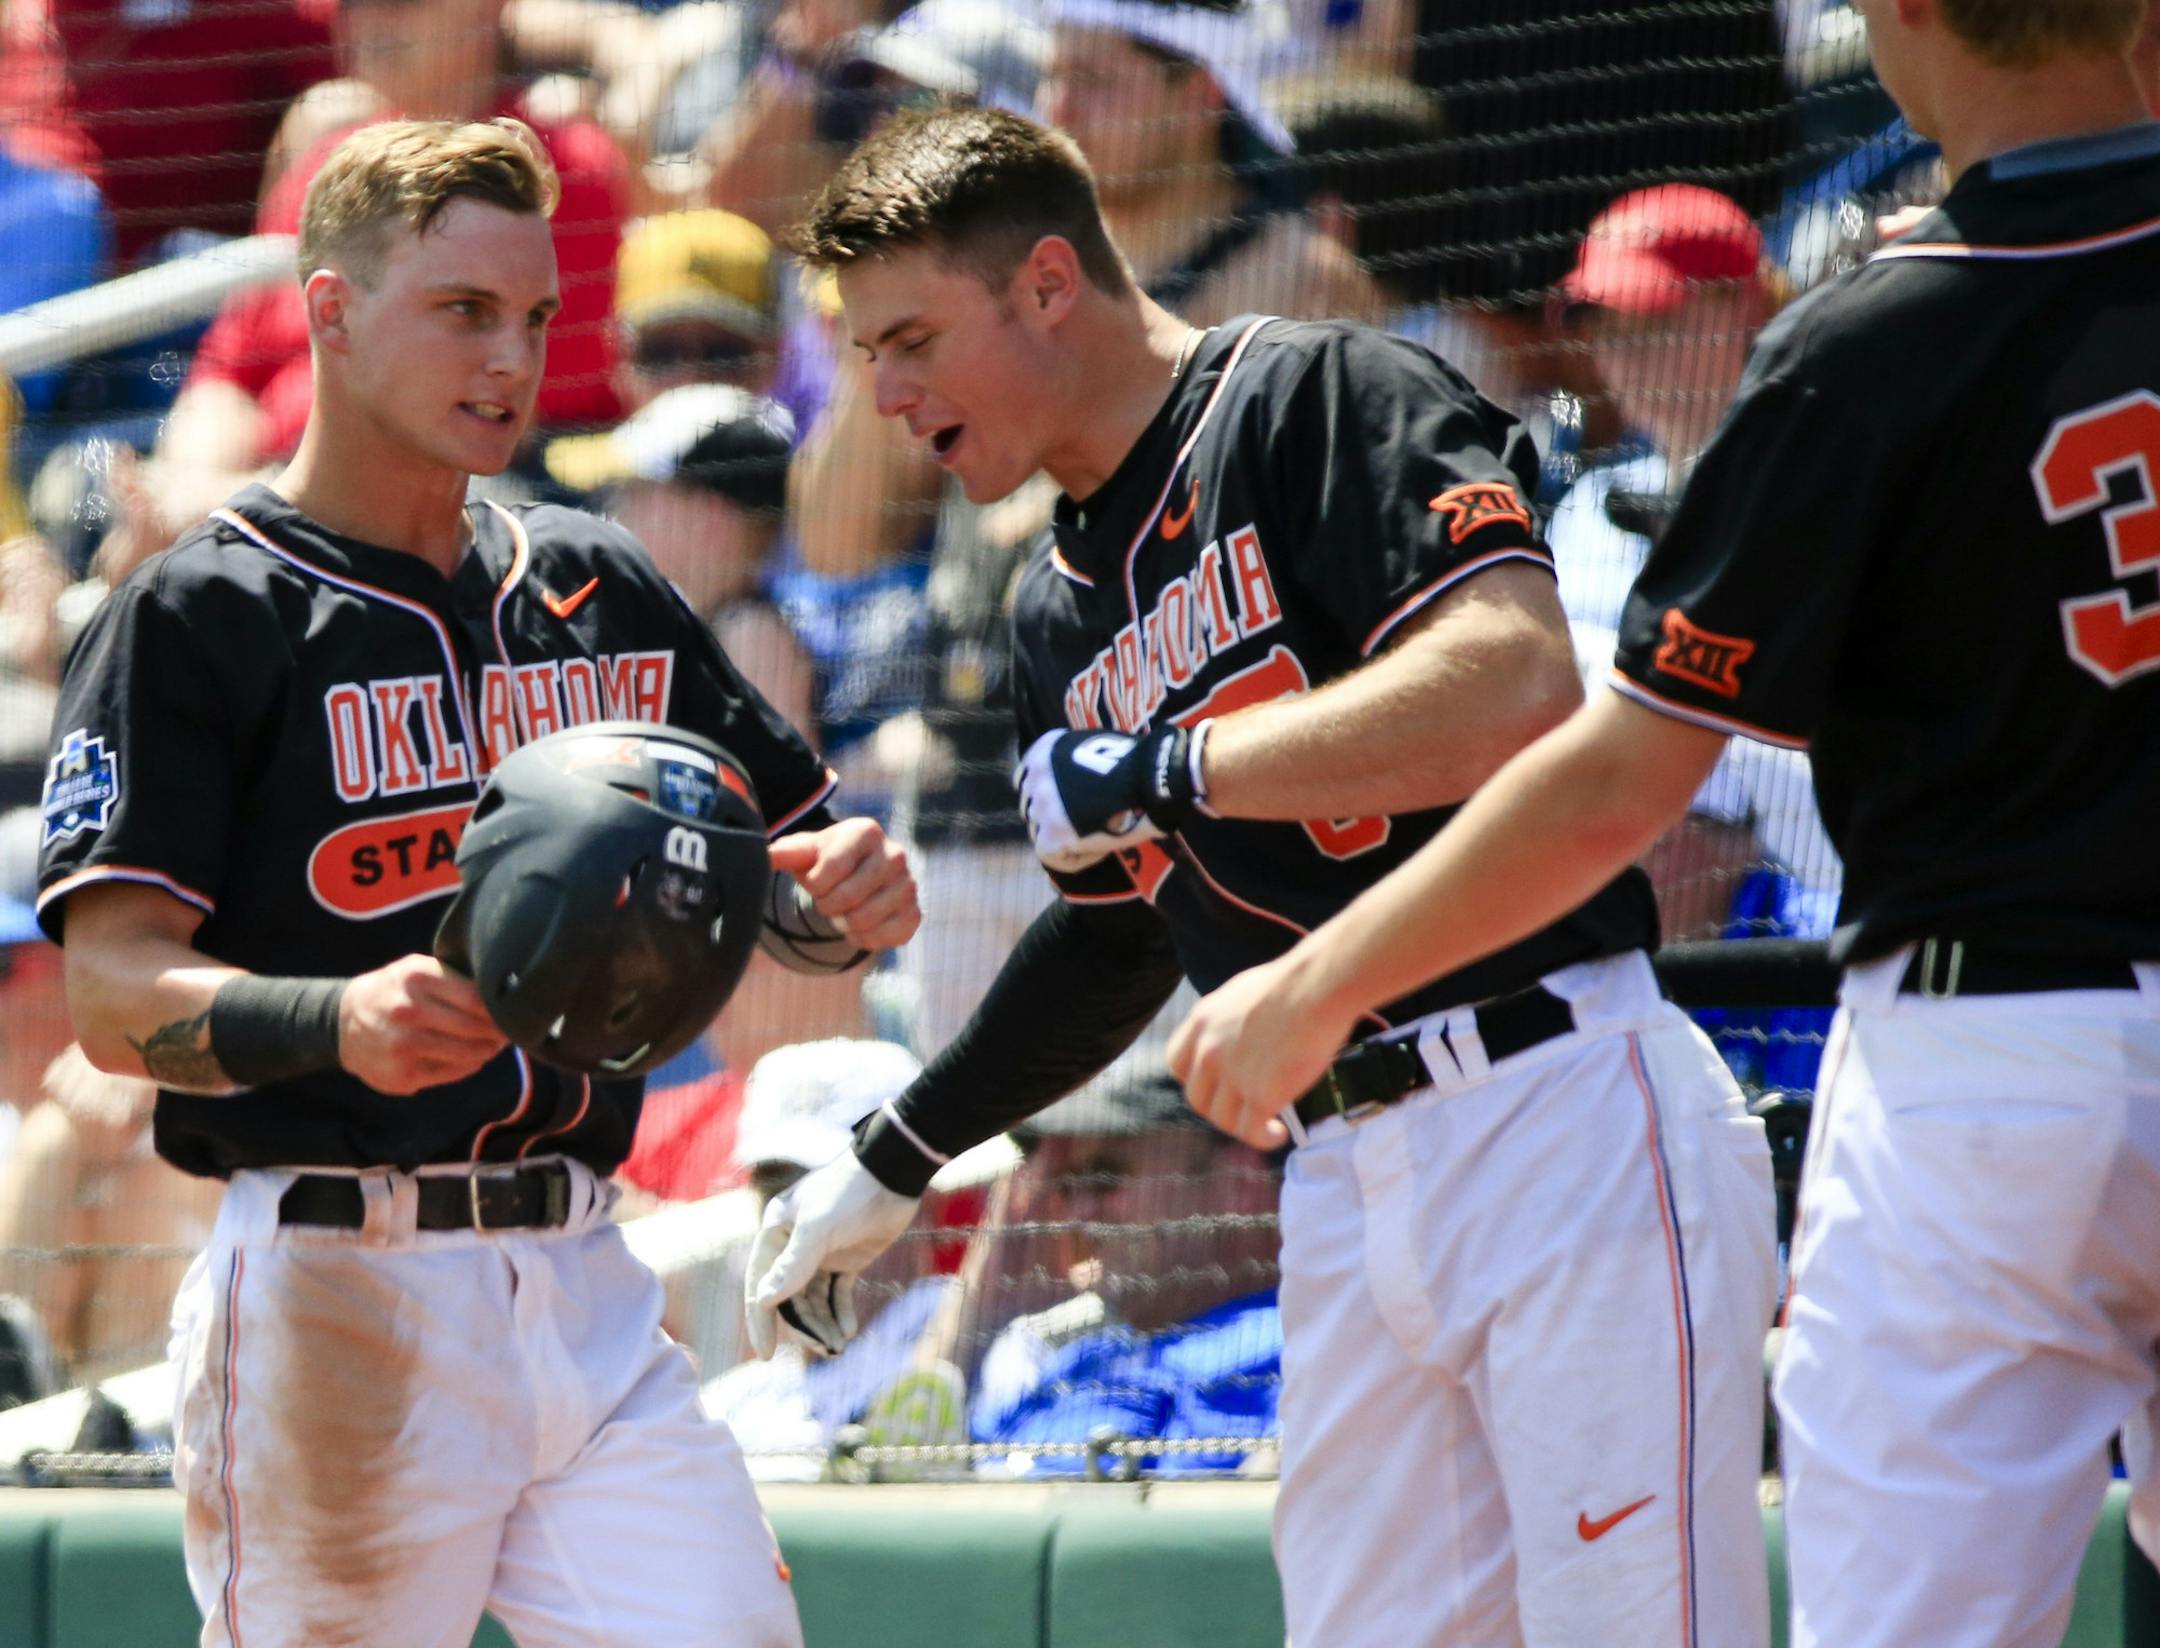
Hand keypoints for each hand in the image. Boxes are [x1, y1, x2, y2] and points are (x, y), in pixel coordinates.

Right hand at [338, 955, 507, 1095]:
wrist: (342, 1021)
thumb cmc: (393, 991)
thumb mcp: (418, 970)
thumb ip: (455, 978)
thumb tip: (503, 994)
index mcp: (418, 977)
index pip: (476, 998)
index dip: (499, 1009)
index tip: (511, 1011)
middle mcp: (409, 1010)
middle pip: (475, 1027)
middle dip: (498, 1032)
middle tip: (509, 1032)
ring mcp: (403, 1044)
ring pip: (467, 1053)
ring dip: (487, 1051)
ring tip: (492, 1046)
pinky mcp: (402, 1073)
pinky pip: (451, 1072)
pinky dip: (468, 1066)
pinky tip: (471, 1058)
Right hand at [746, 1151, 919, 1358]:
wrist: (893, 1173)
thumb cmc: (849, 1192)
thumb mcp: (819, 1227)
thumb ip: (793, 1264)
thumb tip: (764, 1301)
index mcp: (775, 1234)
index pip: (760, 1285)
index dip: (761, 1322)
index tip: (765, 1357)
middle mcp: (792, 1246)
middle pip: (790, 1299)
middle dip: (805, 1327)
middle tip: (825, 1349)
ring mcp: (820, 1254)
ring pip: (814, 1300)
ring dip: (824, 1324)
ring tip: (840, 1345)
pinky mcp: (846, 1258)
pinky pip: (837, 1294)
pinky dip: (841, 1313)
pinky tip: (849, 1330)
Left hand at [768, 816, 919, 950]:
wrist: (860, 875)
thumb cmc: (827, 861)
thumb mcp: (805, 852)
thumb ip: (786, 852)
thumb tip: (765, 856)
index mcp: (867, 831)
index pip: (828, 871)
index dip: (814, 884)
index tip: (817, 879)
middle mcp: (895, 854)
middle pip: (846, 899)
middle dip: (827, 905)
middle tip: (830, 897)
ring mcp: (909, 885)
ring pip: (862, 921)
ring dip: (842, 923)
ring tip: (845, 909)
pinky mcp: (914, 914)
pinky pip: (881, 938)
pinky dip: (862, 938)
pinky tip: (861, 924)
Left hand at [1014, 724, 1202, 872]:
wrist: (1153, 778)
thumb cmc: (1138, 764)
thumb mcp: (1096, 747)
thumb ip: (1073, 764)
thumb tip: (1073, 786)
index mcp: (1044, 750)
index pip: (1025, 780)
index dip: (1046, 798)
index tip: (1066, 808)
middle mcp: (1036, 775)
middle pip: (1032, 809)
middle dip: (1054, 820)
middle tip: (1086, 827)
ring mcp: (1042, 806)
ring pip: (1041, 833)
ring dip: (1066, 839)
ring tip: (1099, 837)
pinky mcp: (1053, 835)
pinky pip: (1053, 857)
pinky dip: (1076, 858)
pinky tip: (1101, 850)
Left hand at [1168, 951, 1359, 1148]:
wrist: (1316, 988)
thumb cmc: (1294, 983)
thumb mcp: (1243, 994)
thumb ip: (1231, 1021)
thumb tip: (1243, 1039)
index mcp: (1202, 1021)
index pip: (1178, 1063)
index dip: (1195, 1080)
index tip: (1216, 1085)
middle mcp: (1209, 1050)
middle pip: (1197, 1097)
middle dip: (1219, 1109)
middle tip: (1246, 1109)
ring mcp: (1232, 1075)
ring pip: (1223, 1119)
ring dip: (1243, 1127)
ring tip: (1268, 1126)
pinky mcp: (1260, 1096)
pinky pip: (1250, 1131)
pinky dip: (1263, 1139)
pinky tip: (1278, 1134)